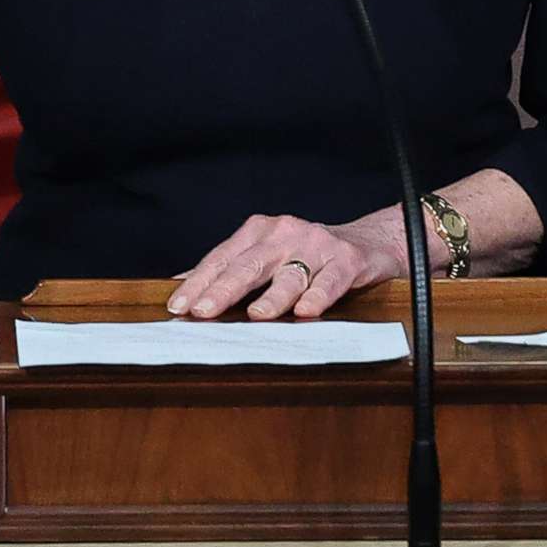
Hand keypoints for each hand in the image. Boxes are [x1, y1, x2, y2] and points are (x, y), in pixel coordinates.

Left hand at [167, 212, 405, 321]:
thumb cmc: (306, 253)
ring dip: (272, 297)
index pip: (223, 258)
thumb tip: (183, 285)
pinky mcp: (347, 260)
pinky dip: (318, 295)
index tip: (178, 305)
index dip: (198, 282)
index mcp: (259, 231)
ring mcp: (316, 245)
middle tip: (203, 311)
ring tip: (256, 315)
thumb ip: (230, 269)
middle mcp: (284, 234)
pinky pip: (330, 281)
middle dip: (224, 289)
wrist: (368, 241)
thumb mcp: (266, 254)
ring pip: (290, 275)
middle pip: (249, 265)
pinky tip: (307, 310)